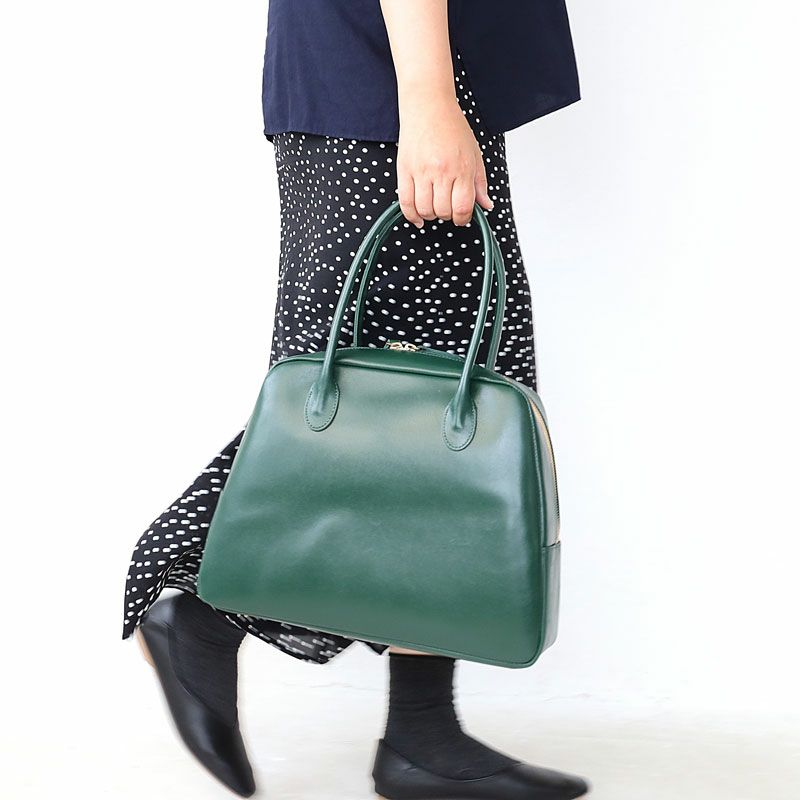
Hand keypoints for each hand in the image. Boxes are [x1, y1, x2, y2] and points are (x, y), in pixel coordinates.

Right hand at [397, 92, 492, 227]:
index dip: (463, 219)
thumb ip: (480, 183)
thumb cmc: (452, 127)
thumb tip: (486, 205)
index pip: (462, 208)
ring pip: (425, 210)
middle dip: (448, 215)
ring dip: (431, 215)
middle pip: (443, 212)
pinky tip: (419, 218)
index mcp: (461, 168)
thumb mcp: (474, 154)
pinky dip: (412, 216)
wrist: (428, 105)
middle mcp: (441, 171)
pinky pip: (405, 203)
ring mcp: (421, 172)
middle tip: (449, 207)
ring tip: (435, 207)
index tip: (463, 216)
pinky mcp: (404, 170)